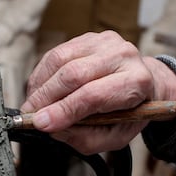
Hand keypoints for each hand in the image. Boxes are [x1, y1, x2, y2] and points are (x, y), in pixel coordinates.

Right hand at [21, 31, 175, 153]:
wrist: (144, 84)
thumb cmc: (128, 113)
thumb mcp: (113, 137)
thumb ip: (83, 137)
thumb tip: (50, 127)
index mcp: (136, 82)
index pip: (93, 95)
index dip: (62, 110)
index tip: (40, 123)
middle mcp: (124, 55)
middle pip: (73, 74)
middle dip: (45, 97)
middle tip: (30, 115)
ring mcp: (105, 42)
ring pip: (60, 60)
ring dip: (40, 86)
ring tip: (33, 105)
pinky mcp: (88, 38)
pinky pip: (55, 54)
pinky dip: (42, 74)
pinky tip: (39, 90)